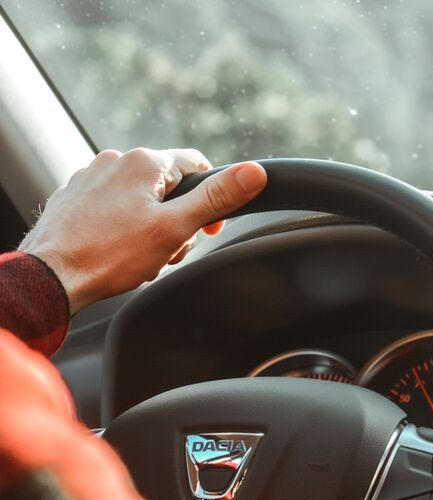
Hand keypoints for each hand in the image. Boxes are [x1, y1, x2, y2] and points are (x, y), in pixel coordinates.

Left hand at [19, 148, 266, 313]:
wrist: (49, 277)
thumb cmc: (111, 255)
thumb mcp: (176, 228)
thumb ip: (217, 198)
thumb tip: (255, 172)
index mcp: (144, 162)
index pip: (198, 166)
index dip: (212, 199)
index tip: (208, 230)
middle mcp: (116, 161)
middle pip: (170, 187)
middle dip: (177, 220)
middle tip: (168, 250)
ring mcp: (90, 177)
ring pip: (141, 199)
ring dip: (151, 226)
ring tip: (140, 255)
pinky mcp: (74, 197)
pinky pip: (113, 207)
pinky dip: (123, 227)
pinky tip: (116, 251)